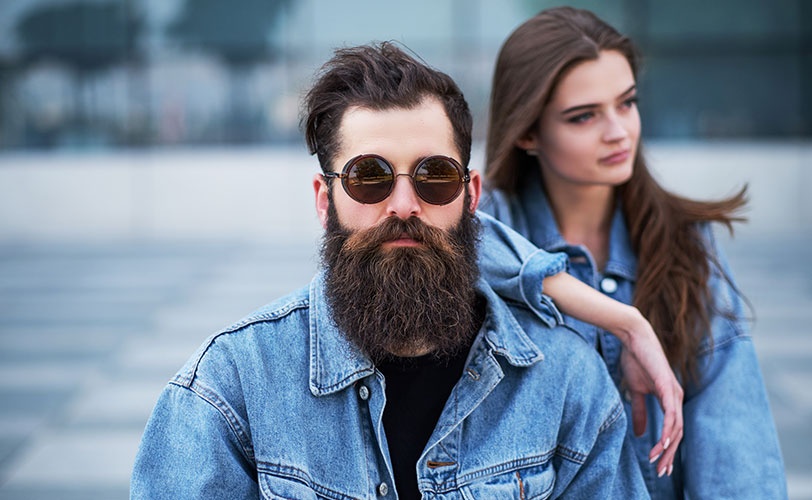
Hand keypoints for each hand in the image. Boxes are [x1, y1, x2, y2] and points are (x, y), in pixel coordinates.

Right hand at [620, 318, 683, 477]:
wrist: (633, 338)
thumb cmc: (636, 360)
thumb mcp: (636, 391)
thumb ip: (640, 411)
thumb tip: (639, 433)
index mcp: (670, 399)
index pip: (673, 430)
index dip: (667, 448)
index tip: (658, 464)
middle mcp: (676, 397)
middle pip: (678, 433)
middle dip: (669, 454)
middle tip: (661, 471)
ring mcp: (674, 392)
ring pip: (676, 427)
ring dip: (667, 447)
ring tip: (657, 460)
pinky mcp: (667, 386)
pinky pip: (671, 414)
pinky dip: (667, 429)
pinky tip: (662, 442)